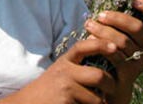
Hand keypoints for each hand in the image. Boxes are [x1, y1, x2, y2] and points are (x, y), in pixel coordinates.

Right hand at [2, 38, 121, 103]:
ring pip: (96, 98)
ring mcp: (65, 88)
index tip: (114, 46)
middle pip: (98, 76)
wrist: (29, 103)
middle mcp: (65, 72)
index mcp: (65, 61)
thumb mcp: (61, 70)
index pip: (83, 47)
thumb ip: (77, 62)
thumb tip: (100, 45)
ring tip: (98, 103)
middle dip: (111, 85)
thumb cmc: (49, 88)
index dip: (100, 44)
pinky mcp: (66, 102)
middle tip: (113, 89)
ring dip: (100, 103)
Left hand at [84, 0, 142, 102]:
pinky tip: (89, 40)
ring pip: (123, 41)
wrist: (111, 83)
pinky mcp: (128, 72)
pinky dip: (101, 45)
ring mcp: (139, 60)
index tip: (134, 0)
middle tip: (100, 15)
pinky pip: (115, 56)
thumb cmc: (111, 50)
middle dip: (117, 18)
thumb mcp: (117, 33)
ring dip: (103, 30)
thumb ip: (116, 20)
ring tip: (88, 24)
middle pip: (137, 28)